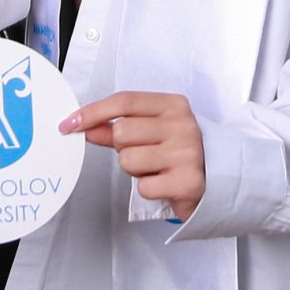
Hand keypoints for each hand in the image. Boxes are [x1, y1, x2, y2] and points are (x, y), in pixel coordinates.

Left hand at [62, 91, 203, 220]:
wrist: (220, 180)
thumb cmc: (179, 151)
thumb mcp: (153, 131)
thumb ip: (118, 128)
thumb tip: (85, 127)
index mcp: (174, 105)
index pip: (125, 101)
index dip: (92, 112)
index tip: (69, 124)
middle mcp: (183, 125)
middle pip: (122, 132)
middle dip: (122, 148)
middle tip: (143, 153)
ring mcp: (187, 153)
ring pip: (128, 160)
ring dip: (134, 170)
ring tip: (156, 168)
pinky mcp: (187, 182)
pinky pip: (143, 187)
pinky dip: (148, 188)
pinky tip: (165, 183)